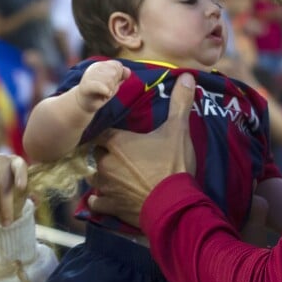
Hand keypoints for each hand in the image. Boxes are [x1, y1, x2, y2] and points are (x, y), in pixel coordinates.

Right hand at [0, 154, 27, 225]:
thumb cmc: (5, 188)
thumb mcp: (17, 190)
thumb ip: (26, 194)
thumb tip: (36, 201)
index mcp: (13, 162)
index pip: (19, 166)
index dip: (21, 176)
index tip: (21, 188)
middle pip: (3, 181)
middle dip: (5, 203)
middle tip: (7, 222)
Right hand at [74, 60, 130, 113]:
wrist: (85, 104)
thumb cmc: (100, 93)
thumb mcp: (113, 83)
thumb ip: (121, 75)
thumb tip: (128, 71)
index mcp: (101, 65)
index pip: (117, 65)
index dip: (119, 75)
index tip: (112, 83)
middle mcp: (94, 68)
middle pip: (114, 72)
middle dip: (114, 84)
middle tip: (106, 90)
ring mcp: (89, 76)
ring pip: (109, 80)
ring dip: (109, 90)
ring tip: (103, 93)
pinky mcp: (86, 86)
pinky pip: (100, 86)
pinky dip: (105, 91)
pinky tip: (105, 94)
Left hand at [88, 72, 195, 226]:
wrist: (173, 205)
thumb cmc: (172, 165)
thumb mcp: (178, 131)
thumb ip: (180, 103)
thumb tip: (186, 76)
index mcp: (117, 142)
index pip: (101, 132)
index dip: (107, 133)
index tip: (115, 134)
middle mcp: (105, 162)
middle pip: (97, 153)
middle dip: (106, 153)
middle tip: (121, 154)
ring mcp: (106, 186)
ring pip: (94, 177)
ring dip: (102, 175)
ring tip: (115, 175)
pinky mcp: (111, 206)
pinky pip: (97, 202)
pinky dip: (99, 200)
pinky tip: (104, 198)